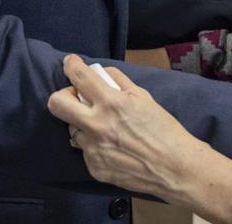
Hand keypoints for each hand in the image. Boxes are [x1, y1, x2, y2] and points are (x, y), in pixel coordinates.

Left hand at [47, 55, 205, 197]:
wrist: (174, 168)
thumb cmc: (163, 130)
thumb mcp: (143, 97)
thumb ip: (118, 82)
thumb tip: (99, 73)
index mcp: (111, 103)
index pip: (79, 77)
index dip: (71, 65)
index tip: (71, 63)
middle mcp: (97, 125)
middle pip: (56, 104)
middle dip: (63, 95)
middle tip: (76, 97)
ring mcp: (93, 149)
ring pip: (72, 129)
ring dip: (83, 123)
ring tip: (105, 128)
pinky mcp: (94, 167)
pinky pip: (85, 150)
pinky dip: (94, 144)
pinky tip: (113, 147)